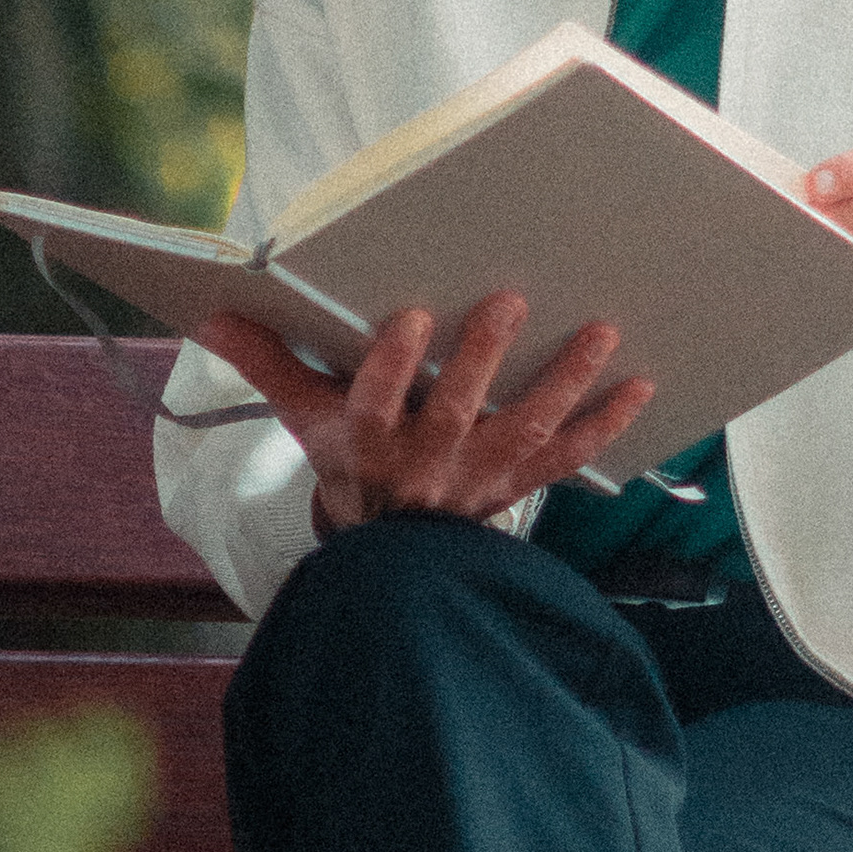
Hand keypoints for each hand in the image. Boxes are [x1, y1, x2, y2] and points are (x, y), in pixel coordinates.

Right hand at [193, 287, 655, 531]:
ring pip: (523, 429)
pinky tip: (641, 383)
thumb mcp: (304, 417)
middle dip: (480, 358)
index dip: (391, 366)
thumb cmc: (351, 467)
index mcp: (366, 444)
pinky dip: (607, 425)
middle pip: (453, 412)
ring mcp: (479, 479)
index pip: (371, 407)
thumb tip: (211, 312)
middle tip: (509, 299)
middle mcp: (425, 466)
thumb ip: (267, 361)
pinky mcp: (521, 485)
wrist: (392, 552)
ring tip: (598, 330)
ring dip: (562, 381)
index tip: (407, 317)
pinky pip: (569, 458)